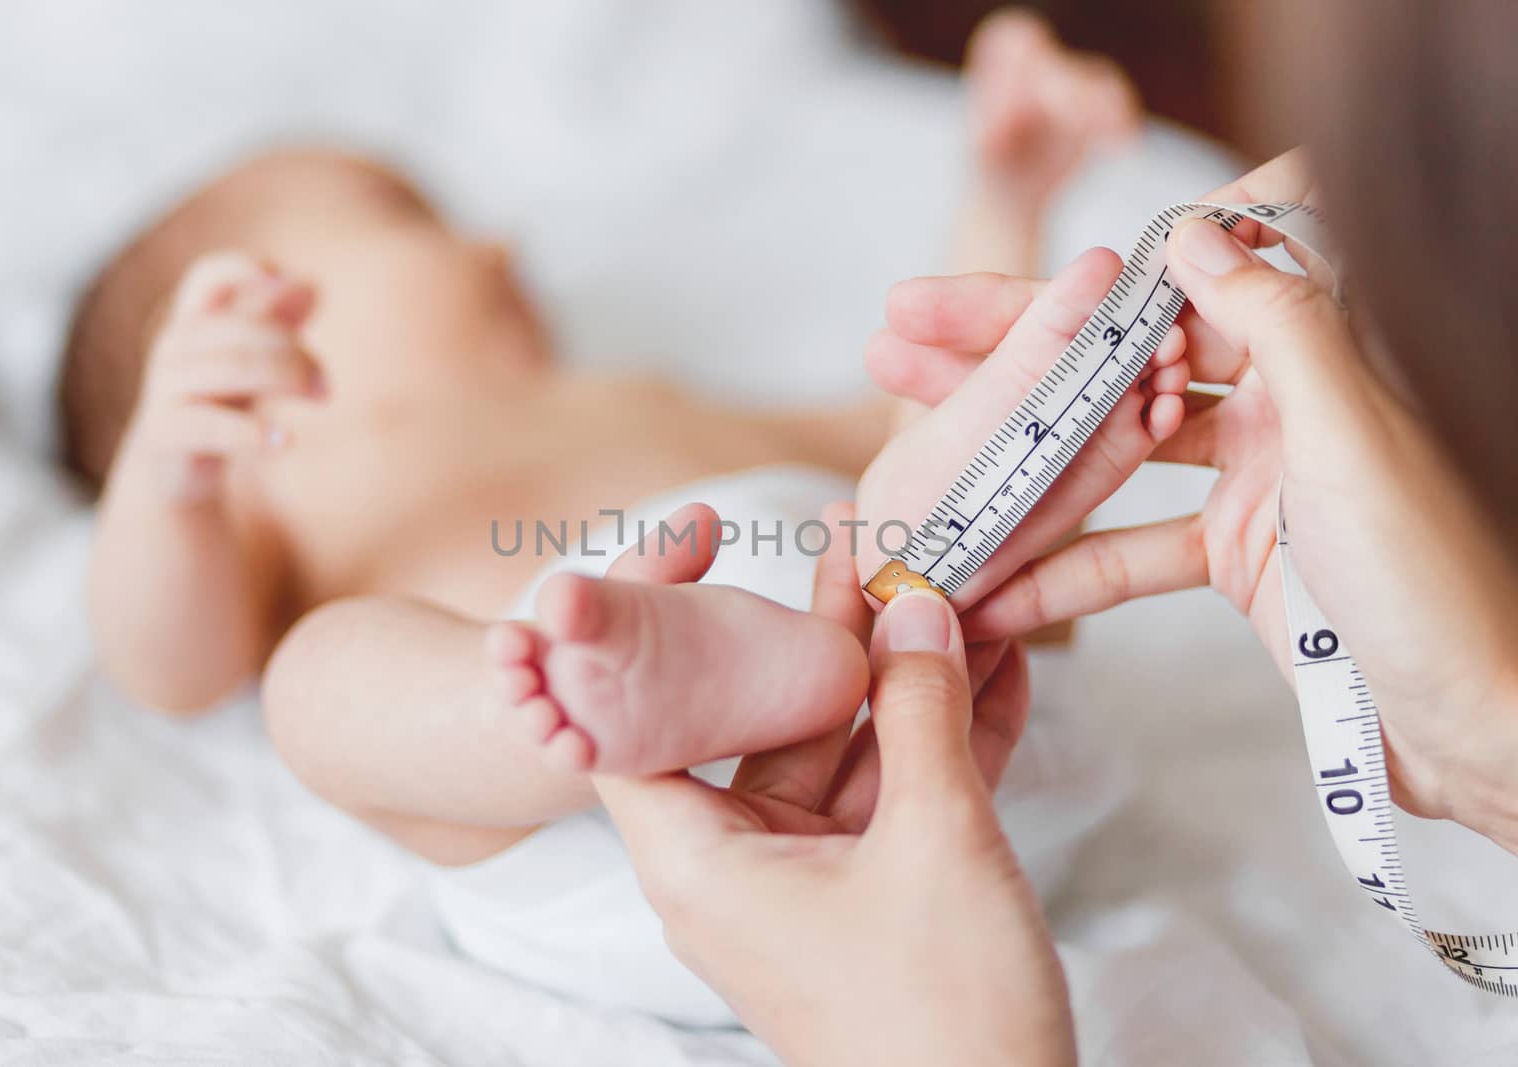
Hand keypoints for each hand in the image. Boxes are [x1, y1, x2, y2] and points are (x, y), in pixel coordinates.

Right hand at [120, 251, 324, 502]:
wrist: (167, 476)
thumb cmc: (214, 408)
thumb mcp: (246, 364)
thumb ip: (275, 323)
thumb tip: (313, 284)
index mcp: (192, 325)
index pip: (207, 279)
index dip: (242, 269)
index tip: (287, 279)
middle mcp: (174, 348)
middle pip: (242, 327)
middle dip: (294, 350)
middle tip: (327, 385)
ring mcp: (166, 388)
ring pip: (232, 366)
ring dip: (287, 377)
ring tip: (323, 397)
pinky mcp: (167, 432)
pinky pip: (213, 425)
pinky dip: (253, 432)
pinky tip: (285, 440)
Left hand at [593, 507, 1073, 1066]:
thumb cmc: (941, 1019)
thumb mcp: (935, 843)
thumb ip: (922, 714)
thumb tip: (917, 607)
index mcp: (701, 860)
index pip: (632, 726)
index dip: (648, 641)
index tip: (687, 563)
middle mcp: (739, 867)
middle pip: (761, 721)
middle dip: (826, 635)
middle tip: (865, 545)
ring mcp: (809, 883)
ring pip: (843, 753)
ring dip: (902, 680)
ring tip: (946, 583)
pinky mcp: (872, 900)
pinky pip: (894, 798)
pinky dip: (941, 740)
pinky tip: (995, 670)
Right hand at [921, 151, 1517, 848]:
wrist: (1478, 724)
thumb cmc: (1442, 583)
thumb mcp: (1352, 436)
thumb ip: (1278, 326)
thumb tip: (1195, 234)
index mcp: (1320, 351)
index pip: (1178, 280)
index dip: (1074, 280)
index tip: (978, 286)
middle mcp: (1282, 400)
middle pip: (1120, 359)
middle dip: (1009, 356)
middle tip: (906, 339)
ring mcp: (1253, 477)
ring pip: (1109, 453)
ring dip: (1018, 460)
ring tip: (919, 451)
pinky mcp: (1234, 555)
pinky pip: (1131, 550)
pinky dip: (1064, 572)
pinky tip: (990, 585)